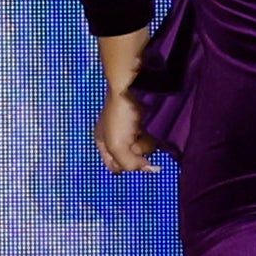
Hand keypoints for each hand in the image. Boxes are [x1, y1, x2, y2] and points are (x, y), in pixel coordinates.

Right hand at [92, 27, 160, 176]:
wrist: (130, 86)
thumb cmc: (119, 116)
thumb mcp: (117, 145)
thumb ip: (130, 163)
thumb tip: (150, 170)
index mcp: (103, 144)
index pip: (115, 167)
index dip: (125, 165)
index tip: (133, 156)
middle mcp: (115, 138)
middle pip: (131, 158)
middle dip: (137, 153)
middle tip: (137, 139)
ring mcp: (129, 129)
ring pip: (143, 148)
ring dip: (147, 143)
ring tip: (144, 129)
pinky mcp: (142, 121)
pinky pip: (150, 137)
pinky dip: (153, 135)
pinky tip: (151, 127)